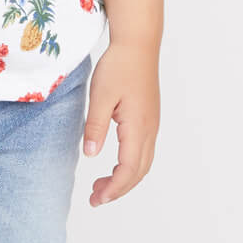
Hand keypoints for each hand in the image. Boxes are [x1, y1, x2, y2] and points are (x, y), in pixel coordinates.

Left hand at [83, 39, 159, 206]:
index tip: (96, 199)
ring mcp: (152, 124)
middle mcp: (149, 129)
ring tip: (101, 183)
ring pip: (143, 162)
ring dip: (124, 178)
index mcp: (138, 127)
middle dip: (118, 189)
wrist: (138, 44)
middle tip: (95, 197)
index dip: (113, 188)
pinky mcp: (149, 117)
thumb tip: (91, 155)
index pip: (128, 170)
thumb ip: (96, 126)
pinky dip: (130, 164)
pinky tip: (115, 161)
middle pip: (138, 172)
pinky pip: (143, 150)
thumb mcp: (101, 95)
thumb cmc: (119, 66)